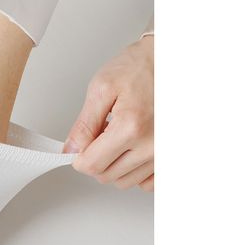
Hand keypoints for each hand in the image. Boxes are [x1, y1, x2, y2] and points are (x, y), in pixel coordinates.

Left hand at [63, 36, 153, 190]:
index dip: (78, 158)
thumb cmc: (137, 68)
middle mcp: (153, 145)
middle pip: (107, 176)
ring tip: (118, 137)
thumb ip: (83, 124)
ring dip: (115, 165)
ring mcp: (165, 154)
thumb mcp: (101, 89)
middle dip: (95, 160)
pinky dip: (134, 171)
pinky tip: (132, 149)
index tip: (78, 147)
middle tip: (99, 135)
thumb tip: (71, 150)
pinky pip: (147, 183)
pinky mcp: (172, 158)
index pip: (92, 165)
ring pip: (125, 181)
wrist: (167, 61)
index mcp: (131, 127)